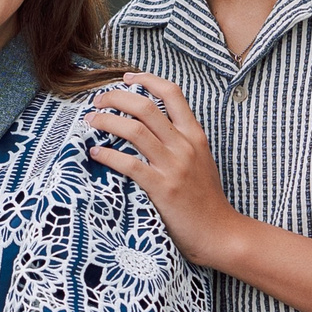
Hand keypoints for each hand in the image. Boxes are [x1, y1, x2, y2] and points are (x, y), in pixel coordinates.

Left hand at [84, 72, 250, 268]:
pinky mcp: (162, 189)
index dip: (147, 80)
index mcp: (194, 135)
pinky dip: (108, 155)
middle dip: (116, 98)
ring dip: (106, 121)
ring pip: (134, 130)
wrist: (220, 232)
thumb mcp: (200, 160)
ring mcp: (173, 166)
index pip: (172, 93)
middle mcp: (184, 145)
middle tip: (98, 101)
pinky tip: (95, 153)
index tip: (127, 78)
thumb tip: (149, 126)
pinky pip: (129, 164)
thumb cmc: (206, 199)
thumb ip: (179, 141)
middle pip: (145, 106)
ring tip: (91, 121)